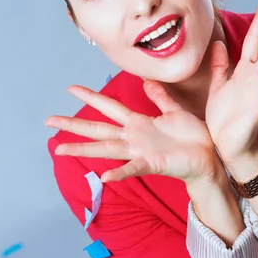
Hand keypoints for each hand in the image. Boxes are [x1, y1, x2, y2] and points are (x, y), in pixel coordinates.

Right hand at [45, 80, 223, 185]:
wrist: (210, 158)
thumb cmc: (194, 137)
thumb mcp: (175, 111)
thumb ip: (160, 98)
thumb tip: (147, 81)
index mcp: (139, 124)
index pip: (109, 107)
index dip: (91, 97)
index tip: (71, 88)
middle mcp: (134, 138)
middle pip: (98, 128)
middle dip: (73, 124)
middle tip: (48, 120)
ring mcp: (140, 152)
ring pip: (106, 148)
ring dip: (83, 149)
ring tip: (60, 148)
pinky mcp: (152, 163)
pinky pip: (132, 168)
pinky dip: (118, 172)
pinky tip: (102, 176)